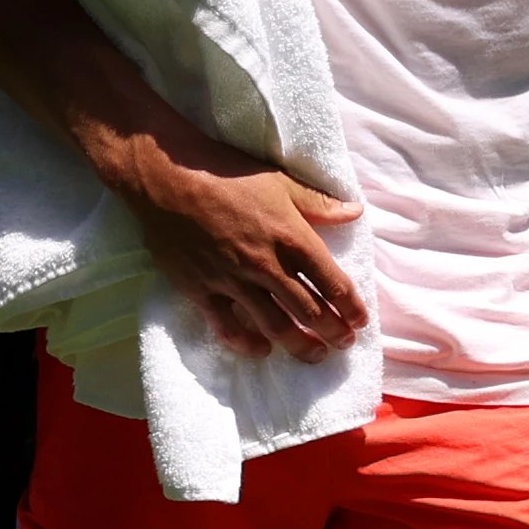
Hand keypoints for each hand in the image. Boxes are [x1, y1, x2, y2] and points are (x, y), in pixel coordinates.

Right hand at [104, 117, 367, 361]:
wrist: (169, 176)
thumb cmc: (228, 174)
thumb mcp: (281, 181)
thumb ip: (318, 202)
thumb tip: (355, 212)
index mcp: (291, 237)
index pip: (332, 281)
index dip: (350, 306)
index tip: (360, 320)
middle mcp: (266, 264)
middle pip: (308, 310)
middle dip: (332, 331)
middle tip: (343, 344)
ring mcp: (233, 280)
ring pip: (275, 325)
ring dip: (299, 345)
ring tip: (314, 355)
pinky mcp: (202, 289)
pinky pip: (228, 326)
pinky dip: (247, 343)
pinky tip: (262, 350)